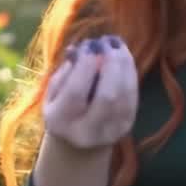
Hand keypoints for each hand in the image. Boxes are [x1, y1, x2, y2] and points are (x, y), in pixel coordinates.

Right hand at [42, 35, 138, 150]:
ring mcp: (112, 130)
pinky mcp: (128, 124)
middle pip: (107, 96)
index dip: (85, 65)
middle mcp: (88, 131)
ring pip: (124, 94)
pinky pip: (133, 94)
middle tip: (106, 41)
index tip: (88, 45)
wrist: (79, 144)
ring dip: (123, 63)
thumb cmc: (62, 111)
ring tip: (116, 44)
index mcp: (62, 122)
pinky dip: (130, 72)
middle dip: (109, 63)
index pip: (76, 91)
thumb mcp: (53, 93)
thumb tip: (80, 48)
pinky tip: (124, 57)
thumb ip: (65, 72)